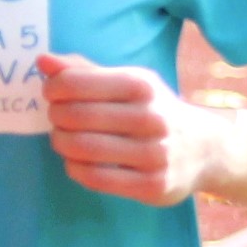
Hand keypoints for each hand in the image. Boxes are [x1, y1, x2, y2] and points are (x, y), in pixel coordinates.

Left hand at [39, 52, 221, 205]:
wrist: (204, 149)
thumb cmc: (154, 110)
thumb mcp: (128, 82)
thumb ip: (85, 71)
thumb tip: (42, 60)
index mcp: (141, 85)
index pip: (75, 83)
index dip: (53, 88)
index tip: (53, 93)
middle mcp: (151, 118)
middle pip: (75, 116)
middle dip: (56, 117)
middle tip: (57, 118)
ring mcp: (154, 154)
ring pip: (82, 149)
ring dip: (62, 143)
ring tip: (64, 139)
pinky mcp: (152, 185)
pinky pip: (95, 178)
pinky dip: (76, 168)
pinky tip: (77, 162)